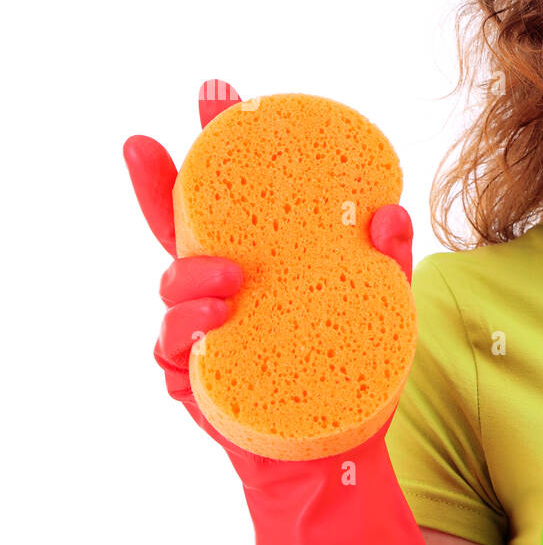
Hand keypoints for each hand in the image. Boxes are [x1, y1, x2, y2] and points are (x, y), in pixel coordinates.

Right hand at [124, 79, 413, 463]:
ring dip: (189, 274)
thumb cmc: (353, 366)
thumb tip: (389, 213)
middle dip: (160, 180)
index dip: (219, 144)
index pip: (236, 195)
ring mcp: (205, 331)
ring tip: (227, 278)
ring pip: (171, 288)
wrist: (340, 449)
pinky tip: (211, 328)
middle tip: (151, 144)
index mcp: (266, 259)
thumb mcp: (382, 305)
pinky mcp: (195, 377)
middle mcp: (226, 288)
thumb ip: (386, 259)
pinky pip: (172, 349)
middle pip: (178, 226)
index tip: (218, 94)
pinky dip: (186, 334)